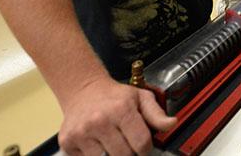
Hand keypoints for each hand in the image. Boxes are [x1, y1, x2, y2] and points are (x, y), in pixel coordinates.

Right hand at [58, 76, 176, 155]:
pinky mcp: (68, 142)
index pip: (142, 144)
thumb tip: (171, 123)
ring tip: (112, 142)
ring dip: (112, 155)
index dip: (146, 148)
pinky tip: (97, 143)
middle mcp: (100, 121)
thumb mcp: (140, 97)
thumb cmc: (114, 96)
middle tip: (127, 142)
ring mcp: (82, 133)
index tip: (142, 145)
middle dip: (130, 153)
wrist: (83, 90)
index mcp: (121, 109)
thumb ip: (157, 114)